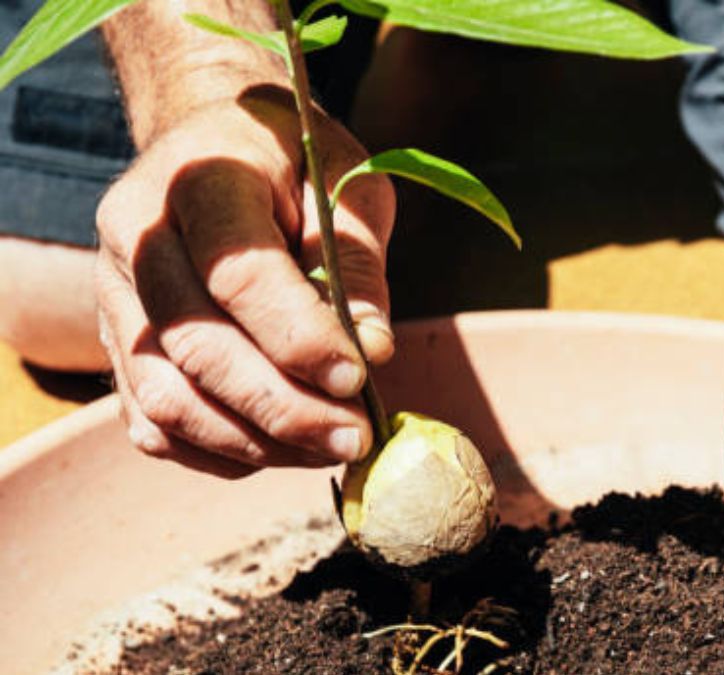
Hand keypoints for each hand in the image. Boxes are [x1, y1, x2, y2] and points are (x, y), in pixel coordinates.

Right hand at [95, 87, 395, 477]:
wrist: (215, 143)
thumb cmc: (294, 161)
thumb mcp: (347, 182)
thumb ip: (357, 261)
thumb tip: (372, 351)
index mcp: (199, 177)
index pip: (238, 272)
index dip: (299, 336)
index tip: (358, 378)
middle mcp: (137, 237)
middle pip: (196, 346)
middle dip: (284, 408)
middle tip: (355, 436)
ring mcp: (115, 295)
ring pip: (166, 398)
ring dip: (254, 442)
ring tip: (329, 447)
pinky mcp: (116, 343)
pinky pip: (152, 424)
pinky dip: (217, 453)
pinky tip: (282, 450)